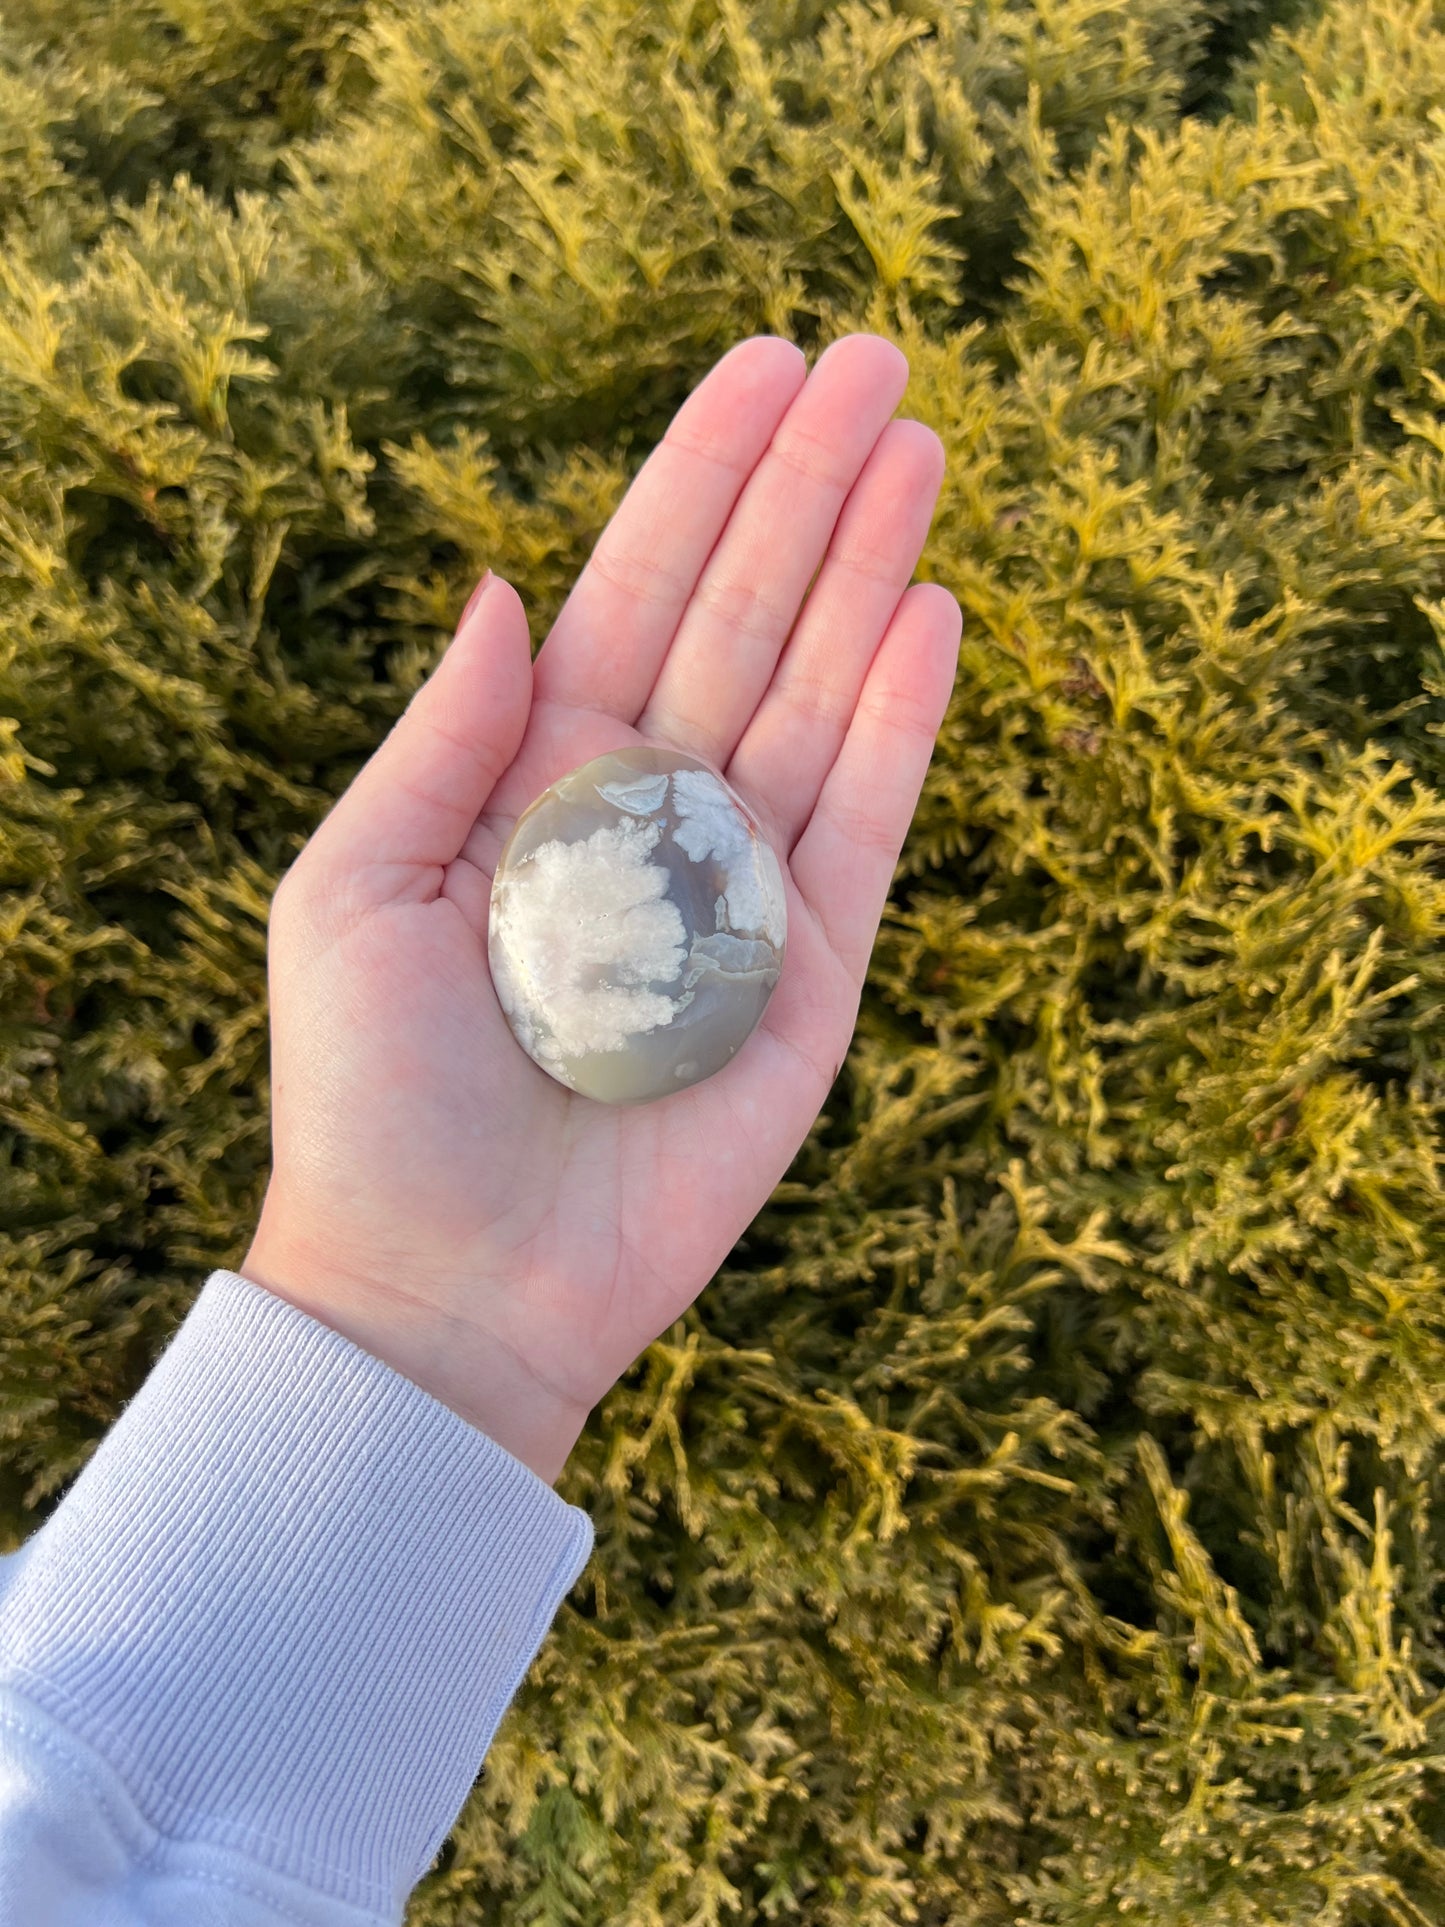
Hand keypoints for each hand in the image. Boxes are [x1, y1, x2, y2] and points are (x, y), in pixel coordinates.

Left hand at [241, 333, 958, 1484]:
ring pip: (814, 695)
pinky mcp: (808, 974)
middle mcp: (649, 813)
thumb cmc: (375, 1091)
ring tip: (920, 448)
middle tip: (878, 361)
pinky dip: (898, 722)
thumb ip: (445, 736)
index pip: (634, 593)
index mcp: (537, 777)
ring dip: (867, 569)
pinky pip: (862, 825)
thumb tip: (509, 588)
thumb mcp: (355, 887)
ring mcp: (738, 888)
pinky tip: (929, 613)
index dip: (697, 480)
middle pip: (742, 617)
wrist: (451, 1282)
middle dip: (806, 489)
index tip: (761, 367)